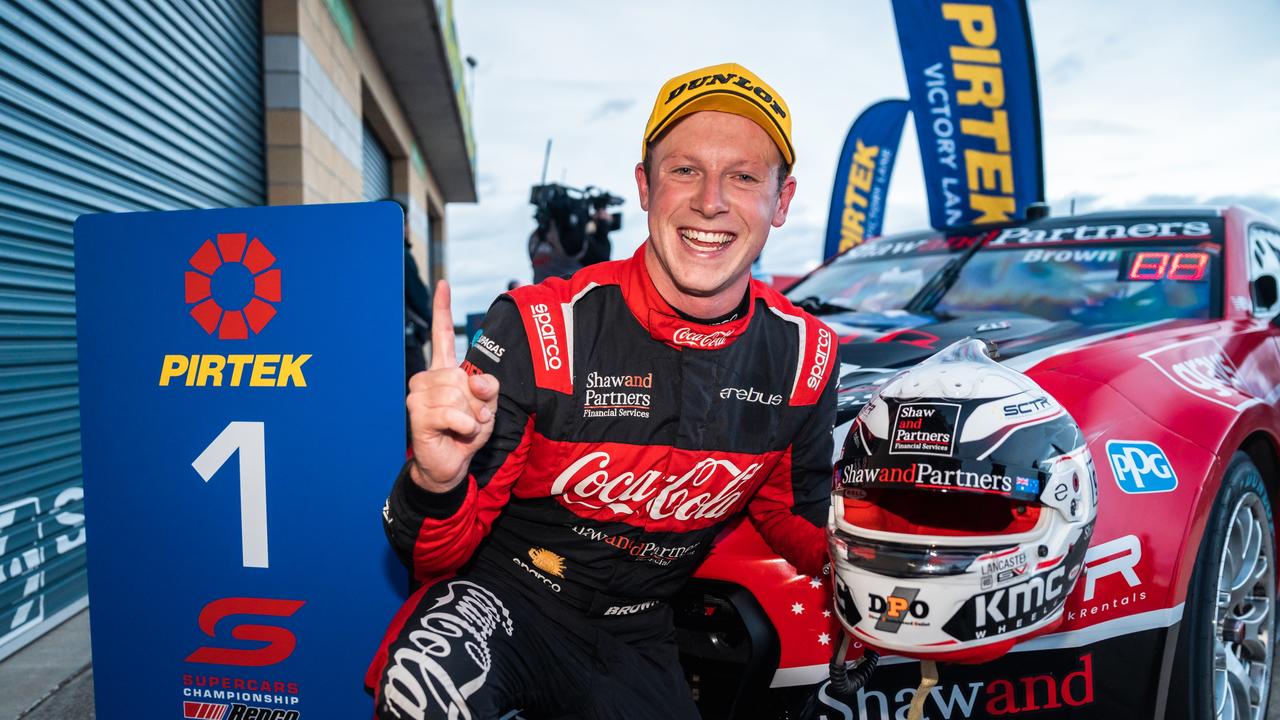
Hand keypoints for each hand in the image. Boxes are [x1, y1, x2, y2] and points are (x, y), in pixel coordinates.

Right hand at [406, 280, 499, 492]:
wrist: (449, 465)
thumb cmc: (467, 433)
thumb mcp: (487, 408)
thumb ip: (489, 388)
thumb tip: (476, 379)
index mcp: (445, 370)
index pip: (443, 334)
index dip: (443, 309)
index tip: (443, 284)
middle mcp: (428, 377)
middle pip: (463, 375)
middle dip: (478, 400)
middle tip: (472, 417)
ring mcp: (419, 394)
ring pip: (459, 393)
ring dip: (472, 415)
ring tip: (464, 426)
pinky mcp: (417, 413)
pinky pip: (454, 413)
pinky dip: (465, 426)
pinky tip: (458, 432)